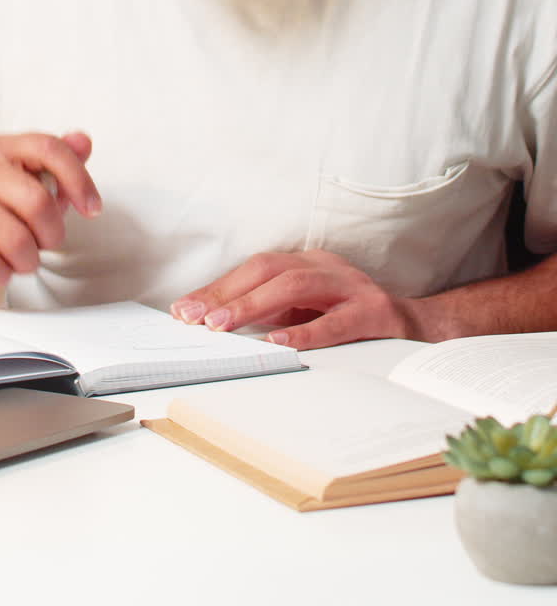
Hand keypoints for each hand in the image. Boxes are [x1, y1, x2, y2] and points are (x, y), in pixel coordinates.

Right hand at [0, 130, 100, 299]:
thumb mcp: (30, 179)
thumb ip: (60, 161)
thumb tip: (83, 142)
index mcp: (3, 148)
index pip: (49, 149)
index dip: (79, 180)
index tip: (93, 208)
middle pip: (38, 202)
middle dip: (53, 233)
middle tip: (46, 240)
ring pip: (17, 241)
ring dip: (29, 259)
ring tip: (23, 256)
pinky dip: (5, 274)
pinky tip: (1, 265)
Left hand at [170, 249, 416, 349]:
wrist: (421, 327)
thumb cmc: (354, 320)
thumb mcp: (310, 311)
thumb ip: (272, 312)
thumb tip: (218, 324)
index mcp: (309, 263)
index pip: (255, 268)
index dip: (218, 287)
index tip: (185, 310)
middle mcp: (328, 267)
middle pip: (270, 269)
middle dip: (229, 293)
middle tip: (197, 318)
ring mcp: (353, 287)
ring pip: (297, 286)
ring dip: (255, 306)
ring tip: (224, 326)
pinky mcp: (375, 313)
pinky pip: (336, 321)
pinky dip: (305, 330)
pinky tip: (279, 342)